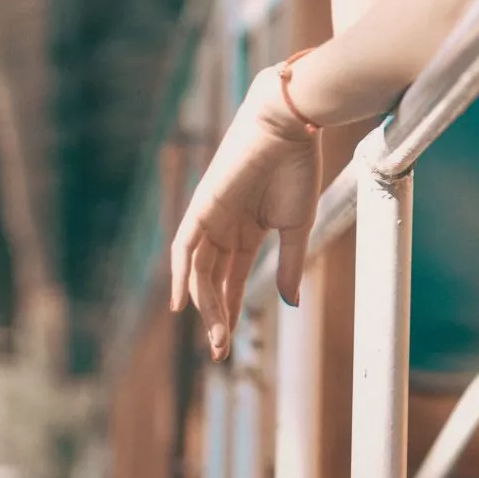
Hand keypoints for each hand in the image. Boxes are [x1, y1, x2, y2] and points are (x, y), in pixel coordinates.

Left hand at [170, 67, 321, 358]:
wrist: (289, 127)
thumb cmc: (297, 169)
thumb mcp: (297, 226)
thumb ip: (290, 264)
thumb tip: (291, 304)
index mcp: (248, 231)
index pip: (232, 279)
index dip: (230, 310)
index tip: (229, 345)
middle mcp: (223, 228)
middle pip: (213, 281)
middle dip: (216, 316)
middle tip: (220, 350)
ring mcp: (210, 218)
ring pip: (200, 270)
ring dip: (205, 304)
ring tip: (215, 335)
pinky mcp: (201, 207)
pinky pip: (185, 247)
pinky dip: (181, 275)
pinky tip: (183, 304)